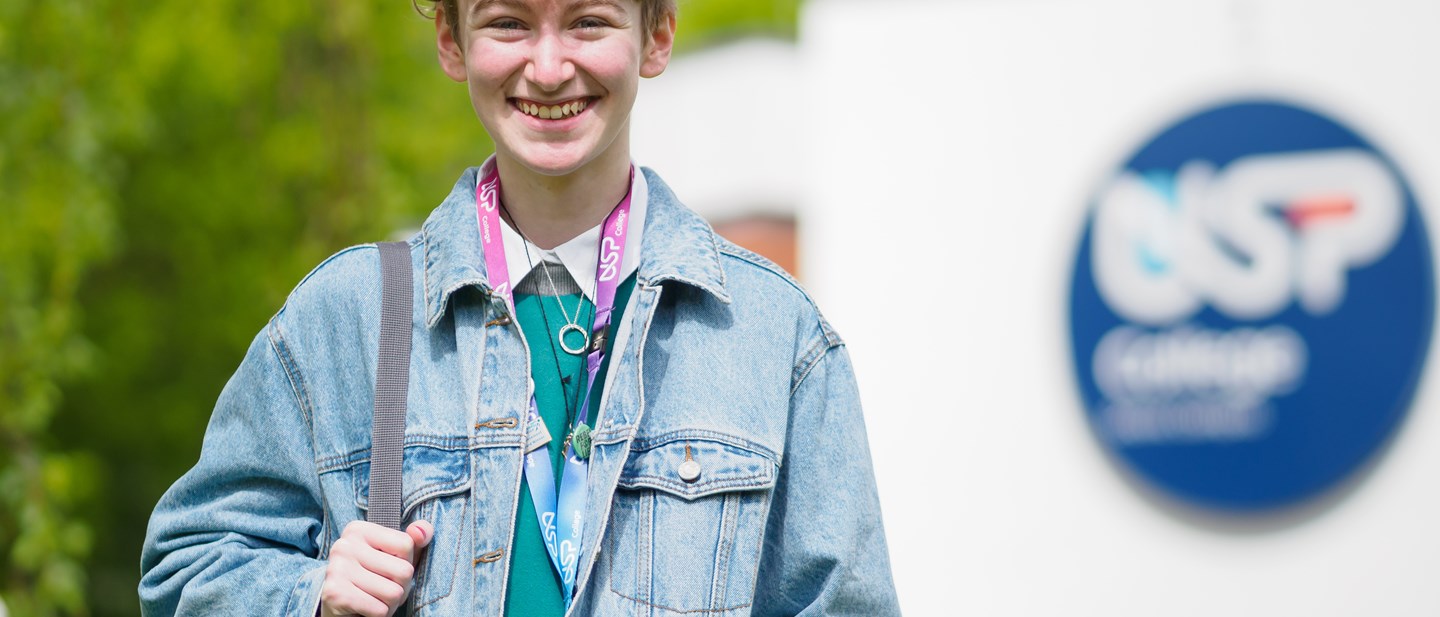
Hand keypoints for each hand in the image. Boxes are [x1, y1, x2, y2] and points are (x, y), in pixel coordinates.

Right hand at [319, 520, 433, 616]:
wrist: (339, 605)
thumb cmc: (372, 576)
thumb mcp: (394, 555)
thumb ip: (414, 540)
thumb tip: (422, 531)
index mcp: (358, 530)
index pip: (406, 544)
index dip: (406, 563)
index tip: (389, 569)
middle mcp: (344, 545)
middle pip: (403, 571)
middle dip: (401, 587)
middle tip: (384, 589)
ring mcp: (337, 569)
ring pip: (394, 593)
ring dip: (391, 603)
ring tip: (376, 599)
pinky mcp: (335, 593)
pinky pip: (379, 610)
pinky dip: (380, 614)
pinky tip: (367, 609)